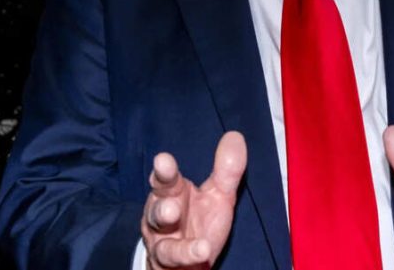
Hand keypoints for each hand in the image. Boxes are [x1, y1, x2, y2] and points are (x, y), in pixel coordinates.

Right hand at [141, 131, 246, 268]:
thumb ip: (226, 170)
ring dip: (165, 224)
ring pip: (159, 232)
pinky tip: (201, 249)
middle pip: (157, 205)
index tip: (163, 160)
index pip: (166, 179)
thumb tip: (236, 136)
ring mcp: (161, 238)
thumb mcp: (218, 196)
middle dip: (161, 202)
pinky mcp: (165, 260)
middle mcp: (161, 214)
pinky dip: (186, 253)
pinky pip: (172, 256)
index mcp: (173, 192)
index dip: (163, 170)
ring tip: (174, 216)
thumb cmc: (200, 222)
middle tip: (170, 202)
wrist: (185, 262)